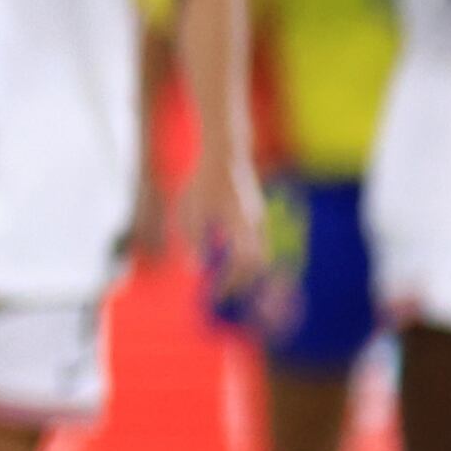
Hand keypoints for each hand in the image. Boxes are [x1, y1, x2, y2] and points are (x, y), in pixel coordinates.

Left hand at [180, 142, 271, 295]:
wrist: (225, 154)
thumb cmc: (203, 182)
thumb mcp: (189, 211)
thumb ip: (193, 240)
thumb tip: (196, 268)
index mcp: (241, 226)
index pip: (243, 265)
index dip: (232, 283)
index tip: (218, 295)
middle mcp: (257, 226)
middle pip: (258, 266)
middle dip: (243, 283)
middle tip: (223, 295)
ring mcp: (261, 221)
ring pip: (261, 257)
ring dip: (245, 272)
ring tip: (225, 283)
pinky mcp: (258, 216)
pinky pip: (257, 246)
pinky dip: (246, 259)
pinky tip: (229, 263)